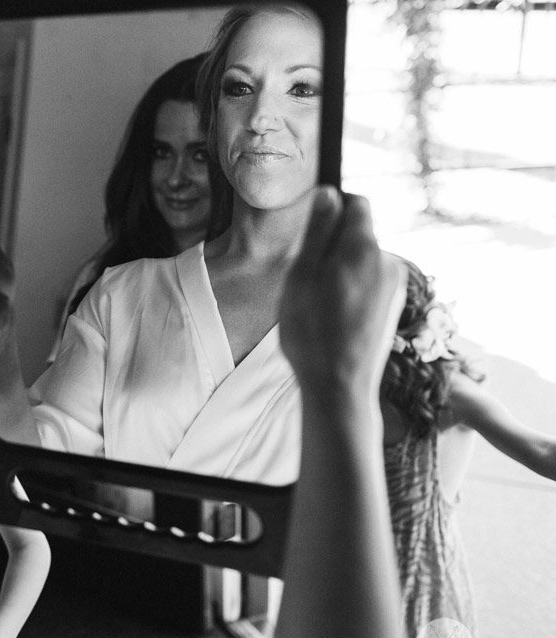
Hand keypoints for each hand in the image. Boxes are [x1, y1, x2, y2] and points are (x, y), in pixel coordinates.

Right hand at [279, 187, 405, 392]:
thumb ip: (318, 231)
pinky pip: (369, 283)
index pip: (357, 202)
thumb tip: (329, 192)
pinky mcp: (394, 306)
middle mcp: (387, 261)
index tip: (312, 236)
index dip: (332, 211)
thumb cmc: (313, 332)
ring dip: (341, 272)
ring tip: (320, 305)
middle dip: (333, 246)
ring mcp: (395, 285)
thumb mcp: (302, 274)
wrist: (340, 386)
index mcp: (364, 248)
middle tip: (307, 280)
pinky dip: (351, 291)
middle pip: (358, 234)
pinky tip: (335, 318)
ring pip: (362, 260)